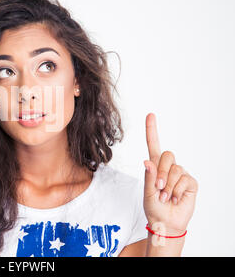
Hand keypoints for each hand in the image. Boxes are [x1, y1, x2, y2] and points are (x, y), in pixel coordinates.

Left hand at [143, 113, 198, 234]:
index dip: (152, 130)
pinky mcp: (190, 183)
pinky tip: (174, 199)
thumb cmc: (154, 208)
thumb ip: (148, 178)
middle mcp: (168, 167)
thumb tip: (147, 162)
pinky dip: (177, 191)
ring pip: (176, 169)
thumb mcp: (147, 193)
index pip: (153, 145)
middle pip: (167, 155)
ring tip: (165, 197)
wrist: (166, 223)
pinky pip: (184, 180)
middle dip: (161, 172)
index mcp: (154, 167)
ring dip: (168, 186)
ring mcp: (180, 174)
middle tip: (159, 189)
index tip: (150, 114)